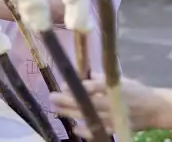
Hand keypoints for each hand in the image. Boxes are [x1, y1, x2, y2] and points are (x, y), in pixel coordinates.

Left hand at [50, 76, 166, 135]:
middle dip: (68, 100)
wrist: (154, 108)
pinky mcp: (117, 128)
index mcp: (114, 87)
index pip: (93, 86)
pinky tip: (75, 128)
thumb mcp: (118, 79)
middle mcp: (114, 102)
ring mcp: (115, 117)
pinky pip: (100, 131)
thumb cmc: (133, 90)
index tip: (63, 85)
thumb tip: (77, 75)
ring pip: (90, 116)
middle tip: (53, 96)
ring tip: (57, 109)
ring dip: (71, 113)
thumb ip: (98, 77)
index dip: (77, 86)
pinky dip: (87, 131)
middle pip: (88, 102)